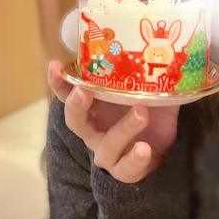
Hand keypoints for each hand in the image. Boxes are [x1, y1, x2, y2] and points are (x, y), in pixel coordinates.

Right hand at [47, 60, 179, 182]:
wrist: (162, 148)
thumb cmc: (148, 113)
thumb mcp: (149, 90)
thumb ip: (150, 73)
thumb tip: (164, 47)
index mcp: (94, 107)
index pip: (69, 94)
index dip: (59, 82)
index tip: (54, 65)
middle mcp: (94, 130)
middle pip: (75, 121)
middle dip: (76, 105)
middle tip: (84, 91)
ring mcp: (107, 152)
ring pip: (107, 145)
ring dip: (124, 128)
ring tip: (142, 112)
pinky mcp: (124, 170)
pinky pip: (126, 168)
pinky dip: (135, 159)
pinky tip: (144, 149)